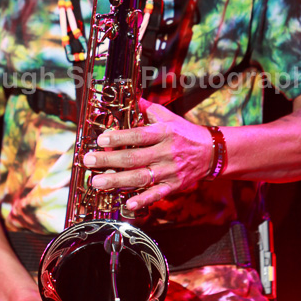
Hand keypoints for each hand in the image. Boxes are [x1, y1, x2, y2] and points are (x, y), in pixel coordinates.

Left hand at [83, 99, 212, 211]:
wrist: (211, 152)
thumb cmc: (184, 133)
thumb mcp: (168, 117)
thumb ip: (148, 109)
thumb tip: (130, 97)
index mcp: (163, 133)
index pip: (138, 135)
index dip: (119, 138)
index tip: (101, 140)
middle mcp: (165, 152)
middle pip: (134, 157)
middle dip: (109, 160)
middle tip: (88, 161)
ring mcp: (169, 171)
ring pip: (141, 177)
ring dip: (117, 180)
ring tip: (97, 182)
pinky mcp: (173, 185)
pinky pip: (157, 194)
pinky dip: (143, 200)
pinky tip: (128, 203)